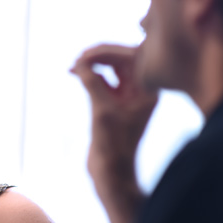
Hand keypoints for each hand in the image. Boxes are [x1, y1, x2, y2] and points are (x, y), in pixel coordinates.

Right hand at [71, 44, 157, 222]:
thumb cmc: (112, 144)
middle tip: (78, 58)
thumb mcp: (102, 111)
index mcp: (148, 90)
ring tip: (74, 65)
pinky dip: (91, 75)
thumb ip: (92, 83)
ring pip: (113, 68)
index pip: (132, 56)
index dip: (108, 51)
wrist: (111, 171)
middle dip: (100, 55)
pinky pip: (105, 80)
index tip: (86, 55)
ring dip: (94, 63)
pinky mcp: (116, 104)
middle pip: (123, 59)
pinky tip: (75, 73)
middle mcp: (142, 91)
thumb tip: (80, 64)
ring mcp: (129, 97)